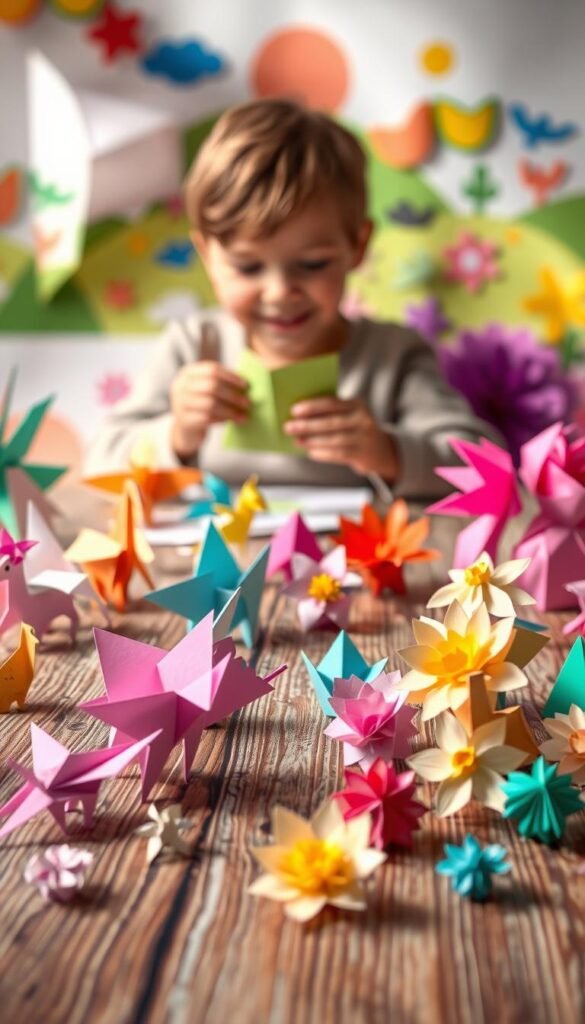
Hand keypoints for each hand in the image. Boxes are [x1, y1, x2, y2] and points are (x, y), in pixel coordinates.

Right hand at [170, 361, 249, 458]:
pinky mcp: (184, 421)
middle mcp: (181, 386)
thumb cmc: (201, 405)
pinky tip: (230, 421)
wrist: (186, 428)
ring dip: (230, 410)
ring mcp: (180, 403)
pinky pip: (207, 418)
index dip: (231, 377)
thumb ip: (221, 383)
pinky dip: (221, 419)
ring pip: (210, 404)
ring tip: (243, 416)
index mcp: (188, 373)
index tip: (245, 385)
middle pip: (212, 386)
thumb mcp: (206, 390)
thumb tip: (246, 385)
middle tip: (247, 403)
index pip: (212, 370)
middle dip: (232, 395)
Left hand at [284, 397, 398, 478]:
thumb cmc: (353, 429)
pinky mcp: (362, 454)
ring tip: (297, 441)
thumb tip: (299, 416)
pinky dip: (323, 453)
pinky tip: (311, 452)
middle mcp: (363, 419)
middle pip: (331, 422)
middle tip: (288, 427)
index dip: (312, 407)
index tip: (294, 410)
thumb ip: (329, 413)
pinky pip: (339, 454)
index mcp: (357, 404)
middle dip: (307, 425)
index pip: (332, 403)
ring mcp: (364, 437)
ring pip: (334, 439)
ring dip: (313, 441)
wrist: (379, 449)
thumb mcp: (347, 415)